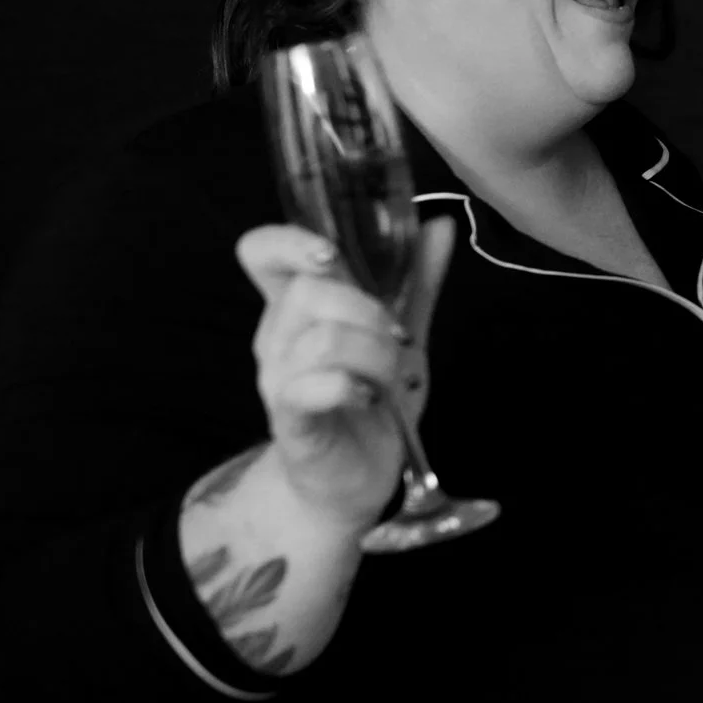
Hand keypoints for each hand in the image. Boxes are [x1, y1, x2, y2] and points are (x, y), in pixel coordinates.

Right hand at [235, 219, 454, 532]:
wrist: (354, 477)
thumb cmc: (371, 398)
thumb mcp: (401, 334)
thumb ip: (417, 281)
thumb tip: (440, 225)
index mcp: (298, 306)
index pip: (262, 253)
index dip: (290, 241)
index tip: (333, 255)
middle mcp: (277, 336)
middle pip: (307, 291)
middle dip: (368, 309)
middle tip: (398, 340)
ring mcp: (278, 378)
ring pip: (321, 338)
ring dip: (374, 353)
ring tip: (391, 378)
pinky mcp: (289, 418)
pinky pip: (313, 386)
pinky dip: (354, 386)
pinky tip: (373, 399)